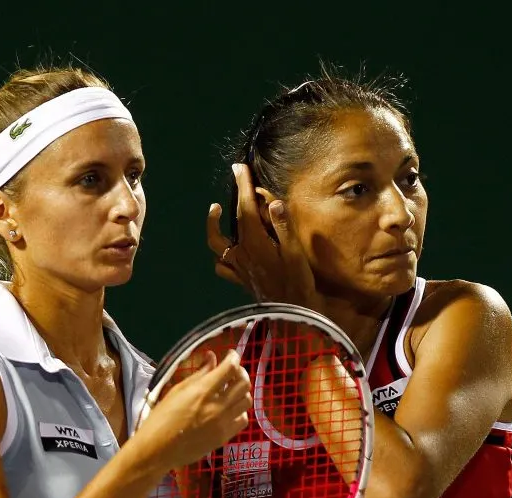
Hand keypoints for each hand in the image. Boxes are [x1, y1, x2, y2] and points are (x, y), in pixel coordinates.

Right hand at [139, 349, 250, 470]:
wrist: (157, 449)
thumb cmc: (161, 418)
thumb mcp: (177, 391)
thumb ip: (198, 374)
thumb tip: (212, 357)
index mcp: (203, 391)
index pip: (230, 368)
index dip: (233, 357)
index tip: (230, 355)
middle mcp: (217, 406)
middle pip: (244, 383)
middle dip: (240, 372)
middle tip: (231, 372)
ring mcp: (223, 423)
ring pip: (247, 400)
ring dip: (241, 392)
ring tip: (231, 391)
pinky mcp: (224, 437)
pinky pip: (242, 419)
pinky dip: (239, 411)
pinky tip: (229, 410)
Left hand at [207, 164, 322, 311]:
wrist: (292, 316)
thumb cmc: (297, 284)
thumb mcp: (295, 253)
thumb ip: (283, 226)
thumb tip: (272, 202)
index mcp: (255, 243)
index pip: (245, 208)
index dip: (243, 186)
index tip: (240, 167)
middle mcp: (242, 254)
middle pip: (233, 220)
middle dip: (235, 195)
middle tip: (237, 176)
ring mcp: (239, 268)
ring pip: (217, 244)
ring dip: (214, 226)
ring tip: (216, 210)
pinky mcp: (241, 280)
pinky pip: (222, 267)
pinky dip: (220, 256)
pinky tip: (225, 250)